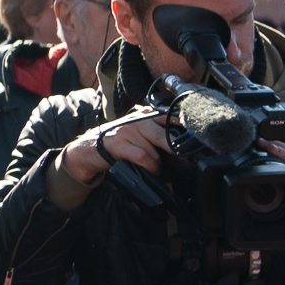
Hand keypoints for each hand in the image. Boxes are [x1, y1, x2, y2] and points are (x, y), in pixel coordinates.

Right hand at [58, 110, 173, 203]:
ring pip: (154, 149)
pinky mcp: (118, 144)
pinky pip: (143, 157)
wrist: (89, 148)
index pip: (169, 116)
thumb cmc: (120, 142)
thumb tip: (183, 149)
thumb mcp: (139, 133)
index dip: (184, 125)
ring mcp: (127, 130)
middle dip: (175, 147)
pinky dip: (151, 166)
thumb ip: (158, 134)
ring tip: (156, 167)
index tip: (195, 136)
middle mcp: (137, 119)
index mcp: (145, 114)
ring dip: (158, 163)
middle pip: (164, 133)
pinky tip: (151, 170)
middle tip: (184, 156)